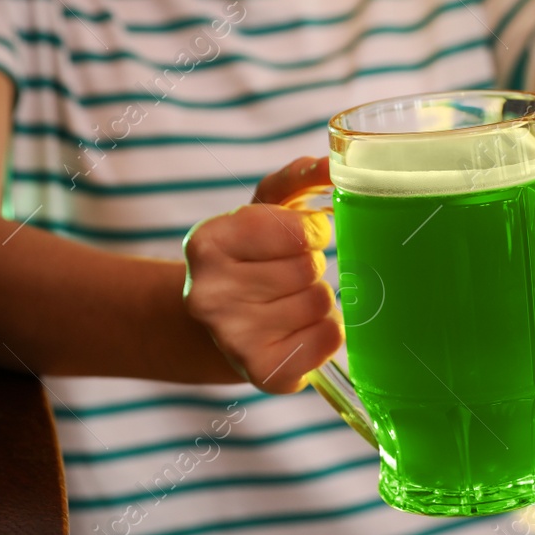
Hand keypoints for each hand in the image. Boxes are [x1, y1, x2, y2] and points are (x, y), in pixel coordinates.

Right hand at [182, 157, 341, 392]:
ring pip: (321, 303)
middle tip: (288, 276)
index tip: (301, 238)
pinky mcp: (261, 372)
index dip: (312, 232)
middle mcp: (208, 294)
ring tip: (290, 302)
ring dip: (318, 300)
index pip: (298, 231)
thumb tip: (328, 162)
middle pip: (309, 269)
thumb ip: (297, 178)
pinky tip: (298, 331)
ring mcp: (231, 338)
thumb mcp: (265, 211)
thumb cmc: (253, 257)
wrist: (220, 325)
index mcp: (206, 242)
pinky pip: (329, 340)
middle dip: (310, 267)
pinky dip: (325, 333)